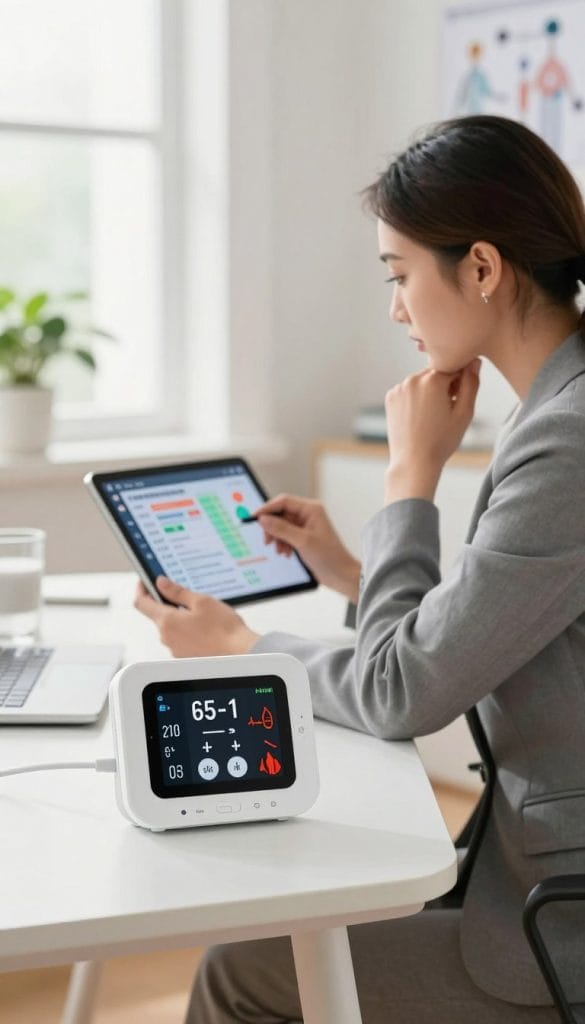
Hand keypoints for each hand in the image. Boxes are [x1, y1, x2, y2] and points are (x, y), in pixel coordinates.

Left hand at [134, 577, 259, 657]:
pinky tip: (203, 626)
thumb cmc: (224, 629)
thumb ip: (177, 591)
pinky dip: (186, 629)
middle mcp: (167, 638)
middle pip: (157, 615)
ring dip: (178, 617)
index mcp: (167, 622)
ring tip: (199, 612)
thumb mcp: (201, 601)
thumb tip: (162, 583)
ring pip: (170, 627)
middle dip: (166, 602)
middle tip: (181, 593)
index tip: (145, 581)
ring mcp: (175, 649)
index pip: (141, 603)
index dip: (141, 589)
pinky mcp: (185, 656)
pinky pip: (180, 638)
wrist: (240, 653)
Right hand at [253, 494, 360, 601]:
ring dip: (277, 538)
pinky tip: (286, 553)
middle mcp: (308, 515)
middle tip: (266, 540)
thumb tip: (264, 519)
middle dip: (272, 527)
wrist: (340, 575)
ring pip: (281, 526)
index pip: (283, 501)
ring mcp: (305, 527)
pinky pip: (285, 536)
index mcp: (311, 509)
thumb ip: (281, 528)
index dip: (267, 508)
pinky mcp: (303, 538)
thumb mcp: (302, 541)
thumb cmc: (330, 557)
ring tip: (280, 550)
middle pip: (280, 514)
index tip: (255, 518)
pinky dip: (282, 544)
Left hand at [384, 360, 480, 502]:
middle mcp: (413, 378)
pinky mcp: (391, 397)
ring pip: (422, 381)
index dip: (460, 384)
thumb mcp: (464, 413)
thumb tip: (474, 361)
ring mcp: (399, 387)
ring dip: (429, 391)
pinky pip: (409, 390)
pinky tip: (419, 417)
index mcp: (433, 379)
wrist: (414, 462)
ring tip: (432, 417)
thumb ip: (471, 383)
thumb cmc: (442, 441)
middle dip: (444, 386)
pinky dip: (416, 398)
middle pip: (437, 373)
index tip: (458, 402)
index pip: (455, 368)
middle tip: (445, 412)